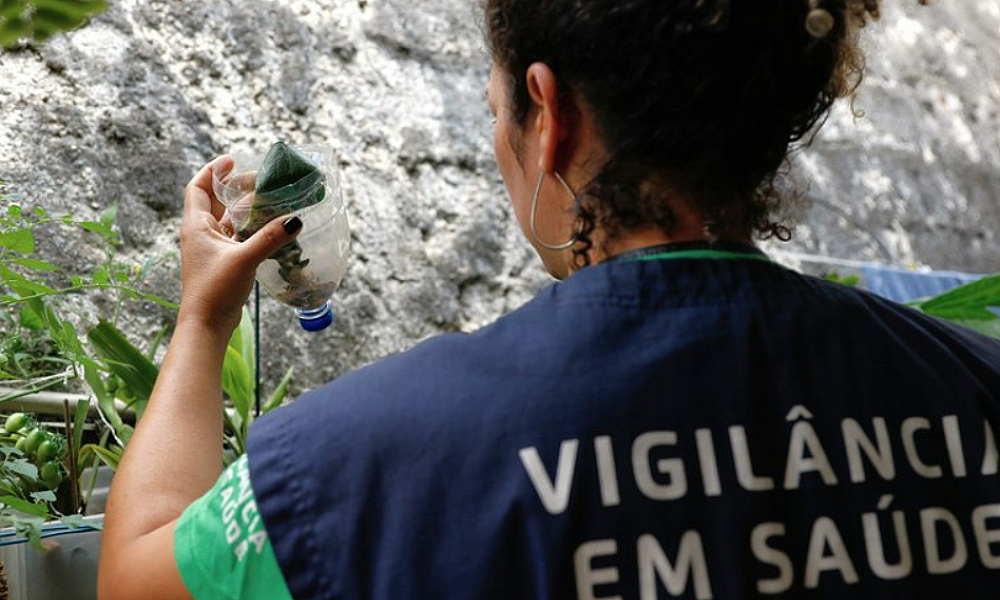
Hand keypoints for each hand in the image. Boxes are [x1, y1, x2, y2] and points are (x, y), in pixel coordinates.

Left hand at [177, 156, 301, 334]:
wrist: (207, 325)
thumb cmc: (215, 290)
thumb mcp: (244, 259)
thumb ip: (270, 237)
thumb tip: (295, 219)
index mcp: (196, 226)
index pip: (199, 187)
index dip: (213, 171)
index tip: (231, 160)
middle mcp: (201, 233)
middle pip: (216, 200)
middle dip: (236, 188)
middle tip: (260, 181)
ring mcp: (212, 249)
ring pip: (228, 219)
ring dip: (244, 208)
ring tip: (267, 199)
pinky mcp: (223, 262)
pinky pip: (236, 236)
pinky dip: (250, 228)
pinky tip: (268, 228)